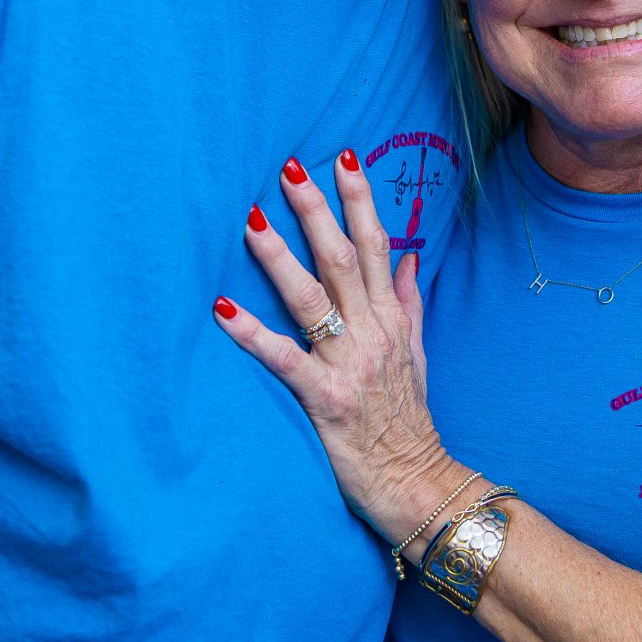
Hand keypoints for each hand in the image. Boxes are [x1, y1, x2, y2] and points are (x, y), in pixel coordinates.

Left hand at [214, 152, 461, 547]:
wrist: (418, 484)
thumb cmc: (408, 422)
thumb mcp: (417, 356)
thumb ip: (407, 304)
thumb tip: (409, 258)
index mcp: (390, 320)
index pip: (376, 245)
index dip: (360, 200)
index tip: (344, 156)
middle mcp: (371, 334)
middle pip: (342, 259)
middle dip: (316, 210)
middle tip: (288, 167)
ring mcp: (348, 365)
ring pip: (311, 298)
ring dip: (279, 256)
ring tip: (250, 218)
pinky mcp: (324, 399)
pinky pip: (284, 359)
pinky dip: (252, 334)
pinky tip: (223, 308)